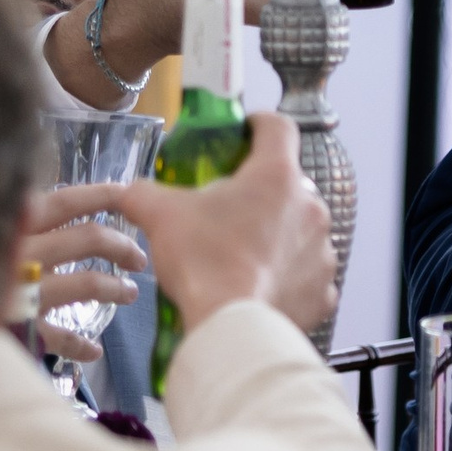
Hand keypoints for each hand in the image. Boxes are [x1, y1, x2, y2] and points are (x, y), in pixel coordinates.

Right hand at [12, 182, 146, 365]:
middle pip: (88, 238)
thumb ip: (1, 220)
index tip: (126, 194)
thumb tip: (29, 200)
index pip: (65, 200)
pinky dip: (80, 344)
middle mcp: (17, 253)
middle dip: (120, 244)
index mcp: (8, 223)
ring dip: (114, 287)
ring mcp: (20, 293)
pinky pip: (59, 337)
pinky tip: (93, 351)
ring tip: (129, 293)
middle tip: (137, 256)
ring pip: (86, 283)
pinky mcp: (15, 330)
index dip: (100, 195)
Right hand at [108, 113, 338, 345]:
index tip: (244, 134)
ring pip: (301, 229)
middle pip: (288, 184)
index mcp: (276, 176)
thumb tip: (127, 191)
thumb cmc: (204, 263)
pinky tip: (262, 284)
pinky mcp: (324, 289)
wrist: (232, 326)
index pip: (278, 128)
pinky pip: (308, 272)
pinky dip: (289, 275)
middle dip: (261, 192)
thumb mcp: (161, 216)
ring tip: (243, 253)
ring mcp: (323, 250)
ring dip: (278, 234)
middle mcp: (310, 207)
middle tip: (229, 210)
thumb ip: (142, 193)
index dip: (258, 125)